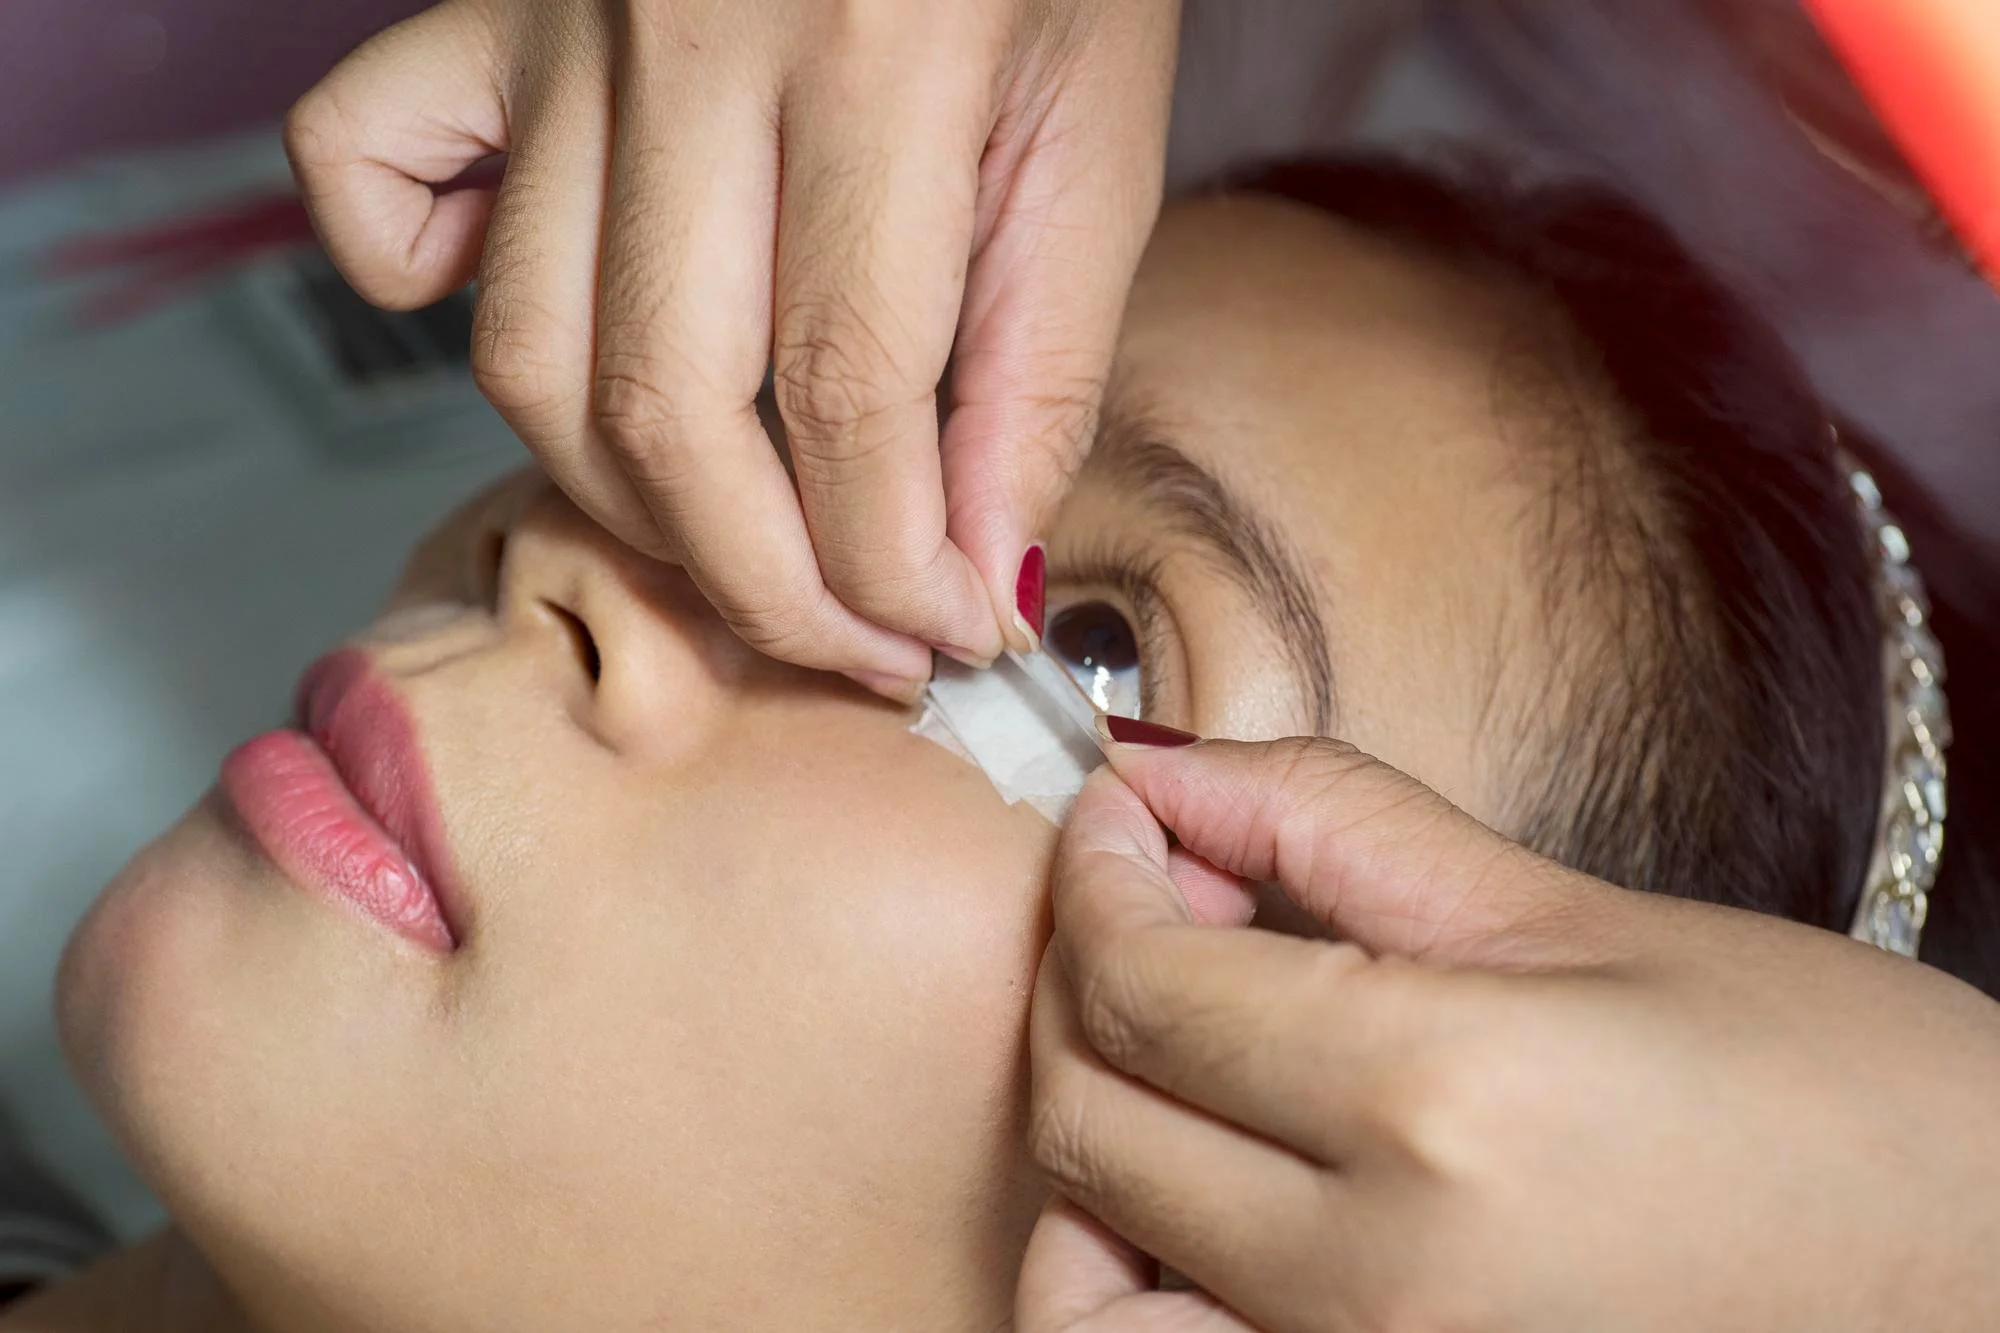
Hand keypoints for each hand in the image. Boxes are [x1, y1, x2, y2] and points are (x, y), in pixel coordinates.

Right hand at [284, 0, 1178, 697]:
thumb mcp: (1099, 131)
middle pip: (669, 409)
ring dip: (631, 500)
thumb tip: (972, 575)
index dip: (894, 565)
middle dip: (770, 583)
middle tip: (859, 642)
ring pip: (526, 350)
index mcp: (879, 50)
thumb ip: (1040, 361)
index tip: (948, 635)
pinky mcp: (488, 11)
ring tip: (744, 544)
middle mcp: (687, 36)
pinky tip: (542, 338)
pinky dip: (408, 285)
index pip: (850, 396)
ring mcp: (562, 24)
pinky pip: (362, 166)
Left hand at [1017, 735, 1999, 1331]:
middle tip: (1143, 908)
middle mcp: (1379, 1281)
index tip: (1114, 823)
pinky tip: (1206, 1220)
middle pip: (1091, 1120)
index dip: (1092, 878)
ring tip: (1168, 1081)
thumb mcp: (1596, 926)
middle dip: (1080, 986)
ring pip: (1086, 1291)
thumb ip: (1348, 834)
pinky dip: (1139, 1297)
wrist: (1992, 1294)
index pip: (1141, 984)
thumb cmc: (1852, 1114)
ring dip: (1086, 1169)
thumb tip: (1174, 774)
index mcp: (1438, 1103)